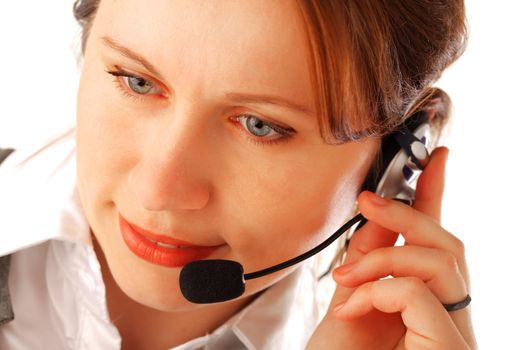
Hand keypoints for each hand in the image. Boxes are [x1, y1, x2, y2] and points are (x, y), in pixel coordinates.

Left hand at [307, 147, 476, 348]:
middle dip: (407, 213)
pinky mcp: (448, 346)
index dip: (438, 196)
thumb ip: (371, 259)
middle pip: (450, 244)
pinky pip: (422, 294)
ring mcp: (453, 332)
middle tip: (366, 201)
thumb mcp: (351, 299)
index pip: (437, 240)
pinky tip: (353, 305)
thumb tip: (379, 214)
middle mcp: (447, 314)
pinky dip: (381, 289)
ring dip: (384, 257)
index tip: (436, 160)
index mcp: (423, 300)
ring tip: (346, 279)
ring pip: (442, 260)